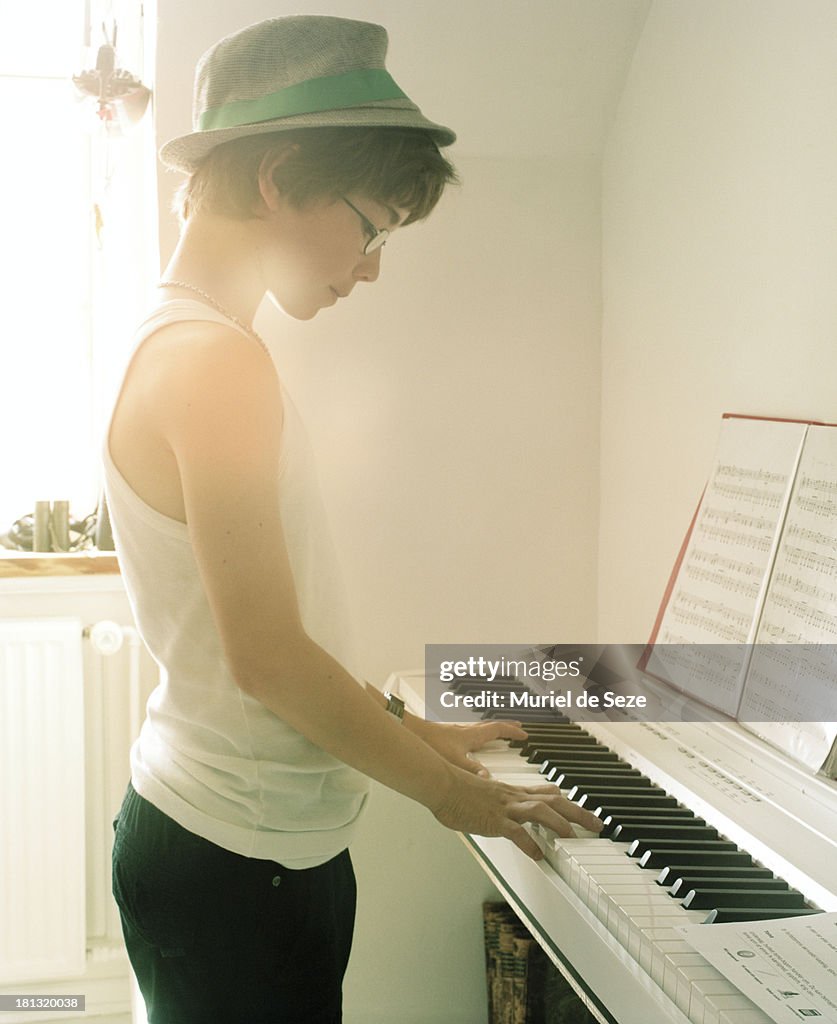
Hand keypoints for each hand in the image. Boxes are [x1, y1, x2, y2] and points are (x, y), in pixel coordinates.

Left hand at [410, 718, 527, 775]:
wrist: (411, 732)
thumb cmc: (431, 742)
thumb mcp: (455, 761)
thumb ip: (472, 770)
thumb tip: (488, 779)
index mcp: (472, 734)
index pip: (498, 729)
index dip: (512, 732)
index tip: (524, 734)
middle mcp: (467, 730)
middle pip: (492, 725)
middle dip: (506, 727)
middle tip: (518, 728)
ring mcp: (458, 731)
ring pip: (481, 727)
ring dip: (493, 729)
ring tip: (500, 734)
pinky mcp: (448, 734)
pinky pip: (471, 732)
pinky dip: (479, 734)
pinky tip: (473, 743)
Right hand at [430, 764, 602, 860]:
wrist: (441, 782)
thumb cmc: (456, 788)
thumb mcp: (482, 792)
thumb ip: (494, 801)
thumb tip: (496, 810)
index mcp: (512, 792)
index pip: (547, 793)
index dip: (567, 802)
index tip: (582, 810)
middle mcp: (513, 797)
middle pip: (554, 801)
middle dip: (579, 812)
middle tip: (598, 824)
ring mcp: (504, 808)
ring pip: (540, 811)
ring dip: (560, 824)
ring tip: (574, 838)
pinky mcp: (493, 820)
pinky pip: (515, 831)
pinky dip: (529, 843)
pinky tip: (538, 855)